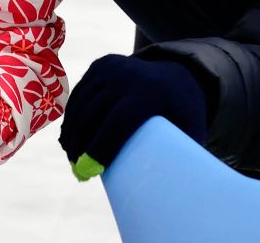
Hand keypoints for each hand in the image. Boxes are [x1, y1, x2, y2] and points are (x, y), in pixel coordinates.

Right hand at [59, 54, 207, 180]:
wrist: (180, 73)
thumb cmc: (184, 114)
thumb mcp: (190, 131)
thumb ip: (182, 159)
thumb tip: (170, 195)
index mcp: (151, 91)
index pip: (117, 122)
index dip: (100, 147)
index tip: (89, 170)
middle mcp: (128, 74)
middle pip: (93, 113)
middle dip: (80, 143)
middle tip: (77, 168)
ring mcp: (112, 66)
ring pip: (81, 103)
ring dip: (71, 131)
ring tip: (72, 156)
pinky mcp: (101, 64)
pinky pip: (80, 92)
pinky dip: (71, 114)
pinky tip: (69, 134)